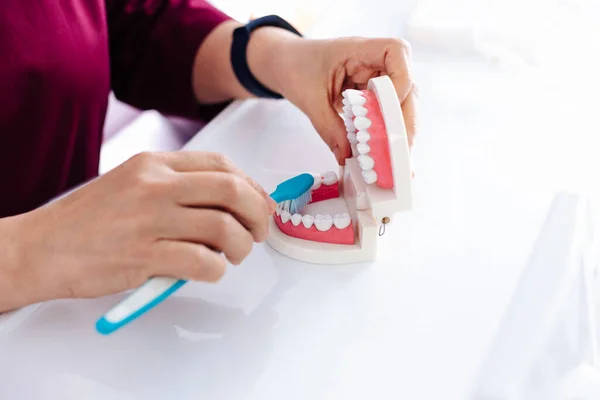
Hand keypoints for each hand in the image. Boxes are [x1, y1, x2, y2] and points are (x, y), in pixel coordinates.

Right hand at [0, 151, 274, 311]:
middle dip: (257, 215)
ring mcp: (149, 221)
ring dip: (242, 246)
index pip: (221, 165)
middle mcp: (155, 186)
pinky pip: (203, 262)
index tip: (260, 205)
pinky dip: (218, 270)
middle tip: (258, 233)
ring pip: (224, 228)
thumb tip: (230, 202)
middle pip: (232, 191)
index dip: (252, 186)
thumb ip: (177, 187)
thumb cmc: (88, 220)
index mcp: (154, 164)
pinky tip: (210, 270)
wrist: (40, 248)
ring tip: (235, 256)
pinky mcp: (143, 257)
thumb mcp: (132, 183)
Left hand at [259, 36, 417, 165]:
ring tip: (395, 160)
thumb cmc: (296, 67)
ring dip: (398, 131)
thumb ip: (329, 127)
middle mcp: (375, 63)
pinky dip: (385, 134)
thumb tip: (347, 157)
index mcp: (360, 49)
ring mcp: (375, 80)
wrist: (285, 64)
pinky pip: (385, 115)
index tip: (388, 109)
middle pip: (406, 86)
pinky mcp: (371, 97)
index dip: (400, 80)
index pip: (397, 53)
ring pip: (400, 104)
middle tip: (401, 152)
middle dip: (404, 121)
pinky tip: (384, 155)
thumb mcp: (309, 99)